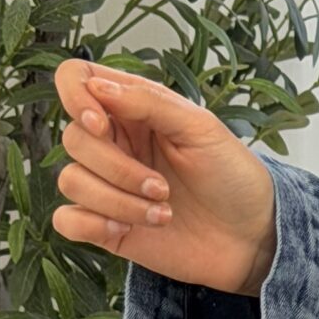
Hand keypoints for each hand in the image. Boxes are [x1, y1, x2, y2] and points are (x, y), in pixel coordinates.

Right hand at [48, 59, 278, 298]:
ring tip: (162, 213)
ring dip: (116, 201)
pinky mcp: (106, 227)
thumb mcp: (200, 128)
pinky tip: (125, 231)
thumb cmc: (233, 177)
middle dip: (118, 168)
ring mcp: (108, 185)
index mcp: (132, 110)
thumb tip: (96, 86)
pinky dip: (90, 224)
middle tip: (163, 188)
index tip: (101, 122)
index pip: (75, 80)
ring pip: (71, 180)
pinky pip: (66, 220)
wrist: (253, 238)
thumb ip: (149, 101)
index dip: (74, 96)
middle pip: (74, 139)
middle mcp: (115, 143)